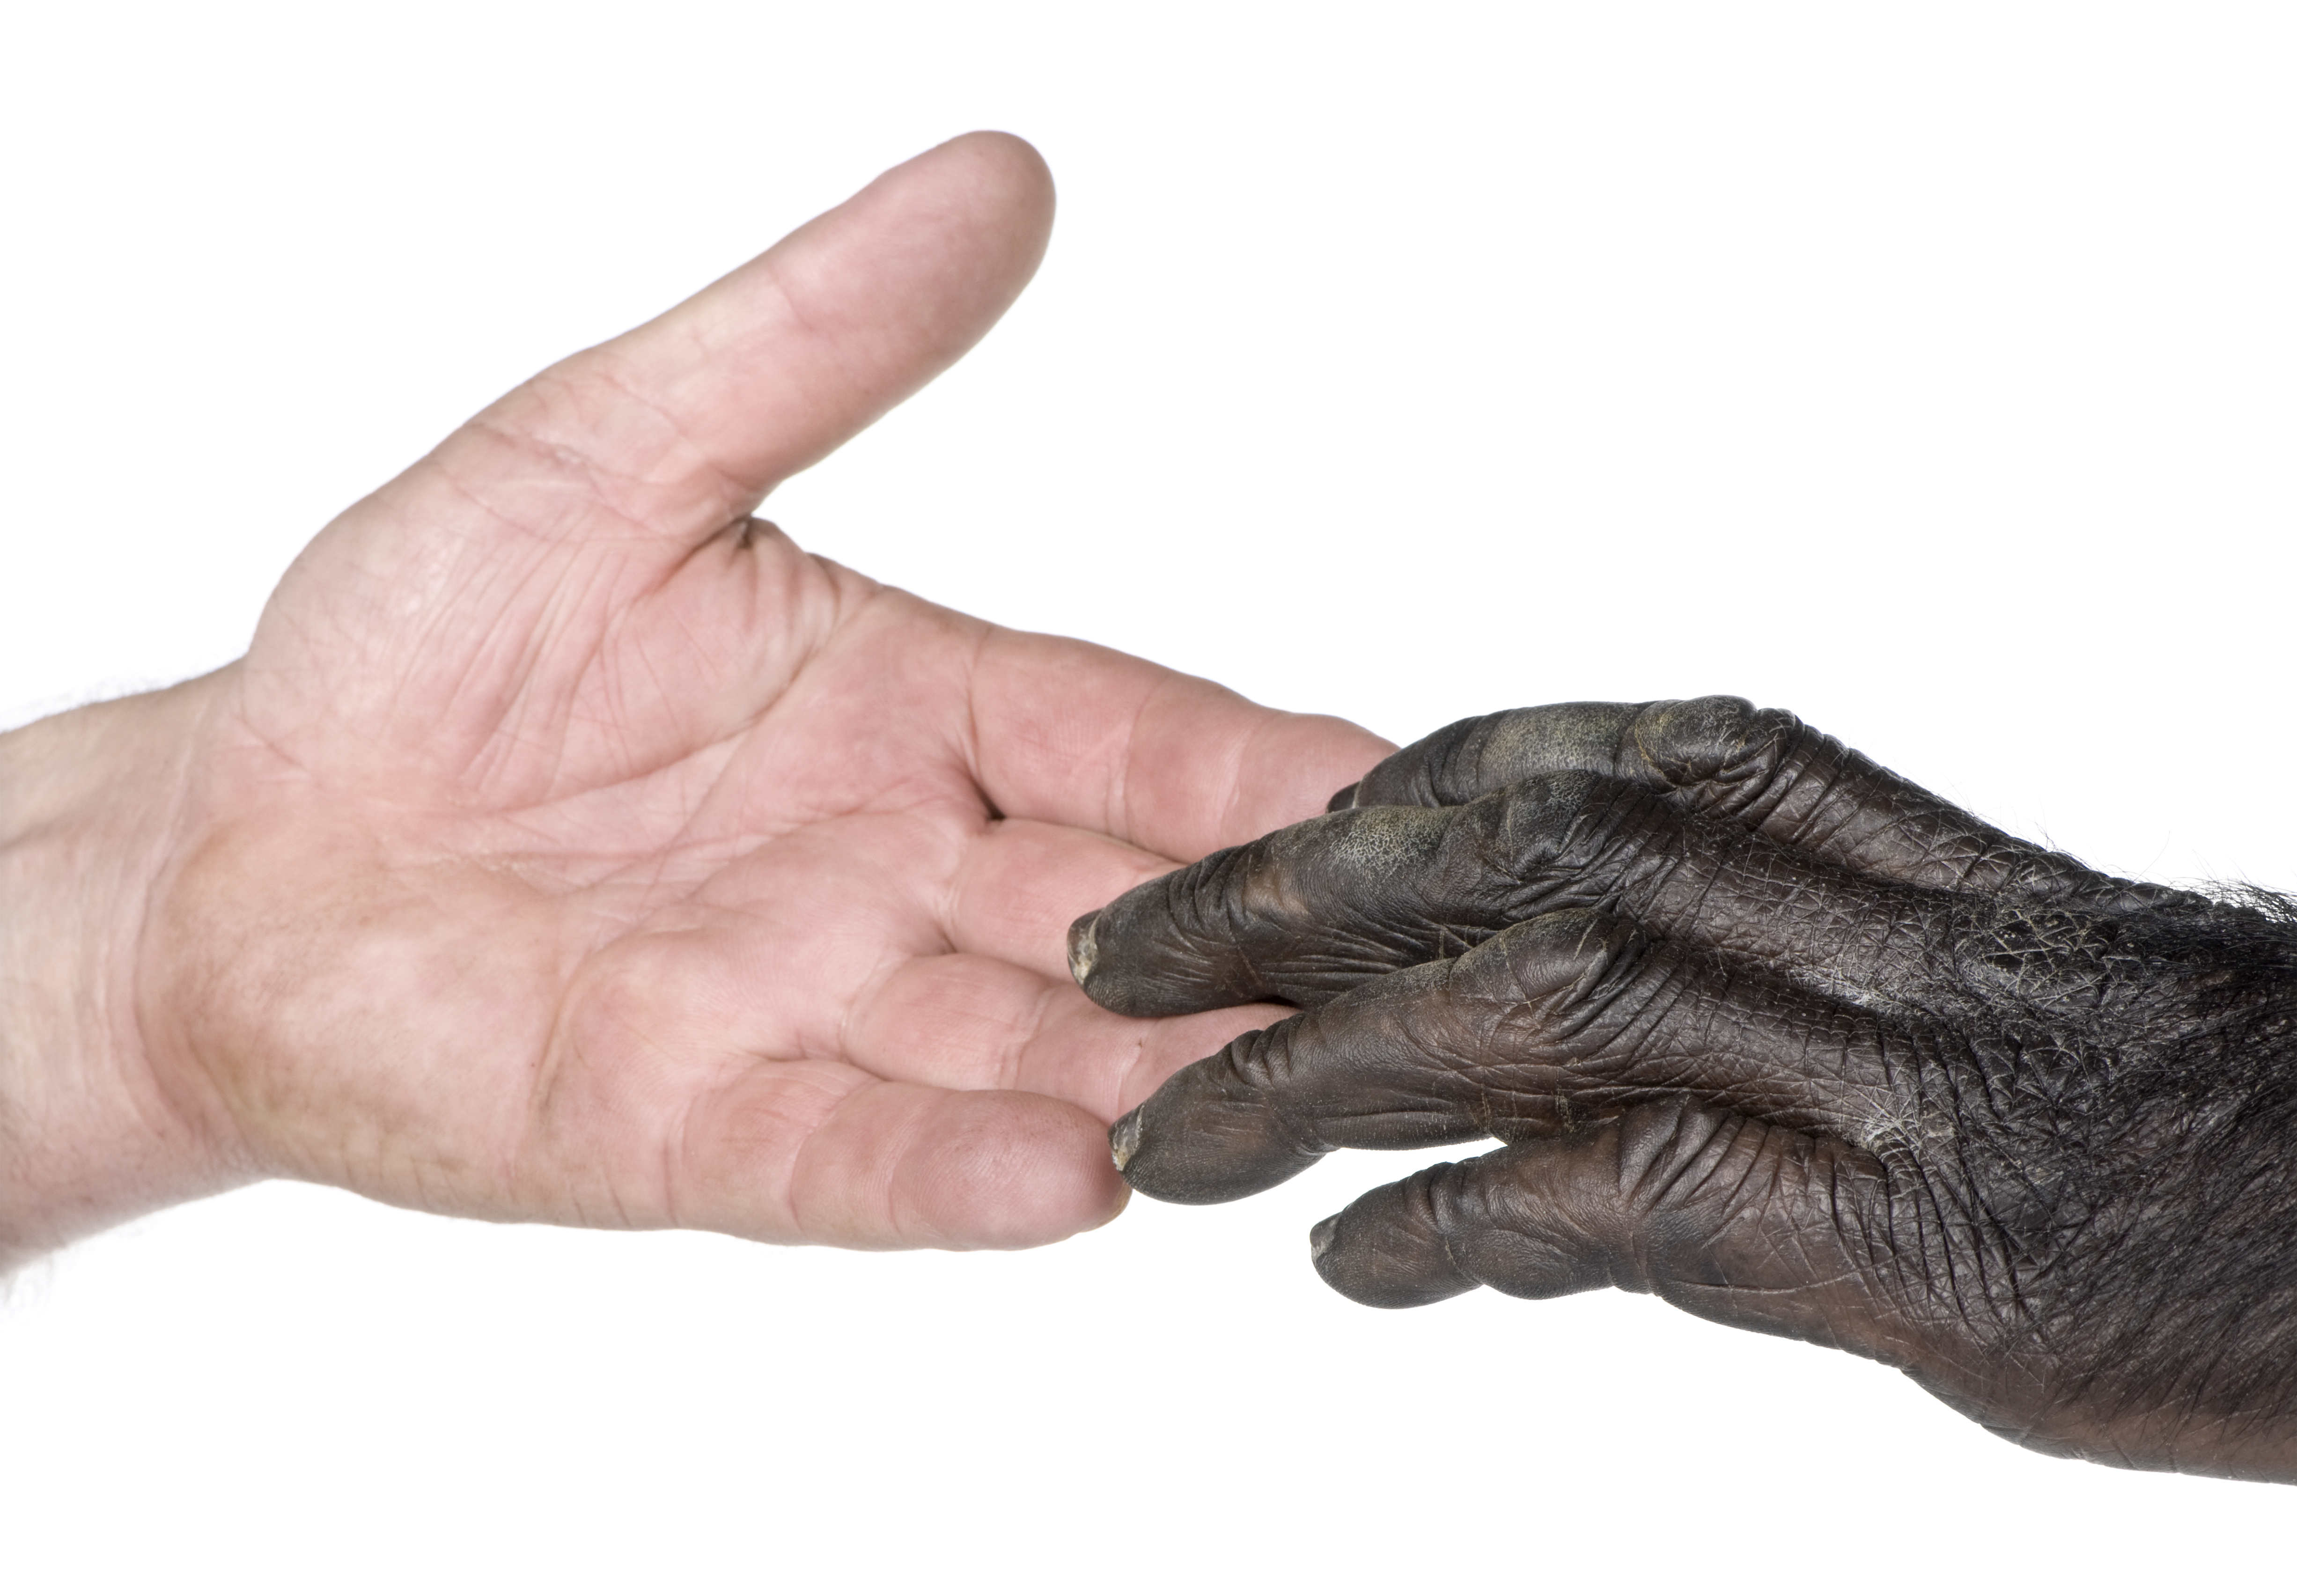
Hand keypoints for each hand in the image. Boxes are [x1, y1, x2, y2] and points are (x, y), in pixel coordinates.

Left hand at [0, 133, 1389, 1262]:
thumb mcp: (612, 446)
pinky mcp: (692, 1123)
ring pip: (1017, 1050)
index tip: (1379, 771)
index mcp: (912, 713)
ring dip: (1146, 1076)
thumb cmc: (423, 643)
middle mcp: (894, 875)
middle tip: (1395, 965)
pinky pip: (846, 1153)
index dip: (1246, 759)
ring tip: (1266, 1086)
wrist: (238, 840)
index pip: (1122, 733)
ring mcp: (805, 1011)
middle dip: (1245, 942)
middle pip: (1115, 912)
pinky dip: (954, 1170)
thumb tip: (997, 179)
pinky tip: (1068, 1180)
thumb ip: (813, 337)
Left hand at [1071, 696, 2296, 1478]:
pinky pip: (1618, 1193)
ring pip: (1520, 1012)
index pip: (1529, 782)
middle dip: (1277, 912)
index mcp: (1818, 818)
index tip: (1221, 870)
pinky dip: (1468, 1223)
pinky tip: (1358, 1265)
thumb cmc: (2117, 1075)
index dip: (1345, 822)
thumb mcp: (1913, 958)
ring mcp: (1857, 1059)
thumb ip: (1719, 964)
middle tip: (1111, 968)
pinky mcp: (1891, 1226)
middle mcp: (1821, 906)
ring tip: (1168, 1143)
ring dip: (1322, 1073)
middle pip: (1486, 866)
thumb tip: (1513, 1036)